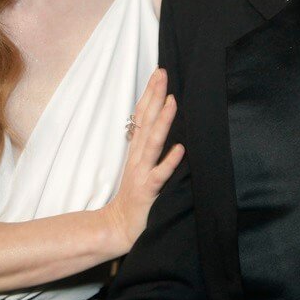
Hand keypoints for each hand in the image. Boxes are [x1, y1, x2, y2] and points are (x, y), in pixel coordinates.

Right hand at [102, 69, 183, 252]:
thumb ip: (148, 145)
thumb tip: (158, 121)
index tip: (158, 73)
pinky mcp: (148, 190)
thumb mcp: (139, 165)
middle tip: (162, 73)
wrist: (119, 226)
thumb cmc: (134, 196)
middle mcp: (138, 157)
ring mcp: (143, 172)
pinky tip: (181, 149)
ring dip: (163, 121)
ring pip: (153, 142)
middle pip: (146, 121)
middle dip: (155, 96)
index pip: (142, 115)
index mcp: (137, 150)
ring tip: (173, 101)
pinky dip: (170, 161)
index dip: (150, 93)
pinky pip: (160, 175)